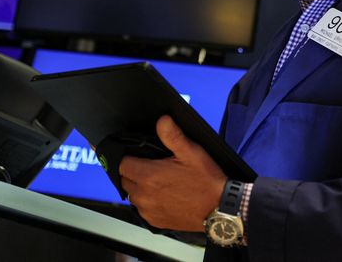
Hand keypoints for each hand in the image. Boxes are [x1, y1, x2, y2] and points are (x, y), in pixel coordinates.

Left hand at [120, 115, 226, 230]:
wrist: (219, 209)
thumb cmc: (206, 180)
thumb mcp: (191, 152)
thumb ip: (173, 135)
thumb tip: (162, 120)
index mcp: (148, 176)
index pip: (121, 164)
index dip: (127, 156)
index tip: (137, 154)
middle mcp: (143, 195)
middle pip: (125, 179)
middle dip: (133, 171)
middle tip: (152, 166)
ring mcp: (148, 210)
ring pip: (132, 194)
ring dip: (139, 187)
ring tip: (158, 181)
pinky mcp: (154, 221)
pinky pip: (141, 208)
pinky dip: (147, 201)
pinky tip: (162, 195)